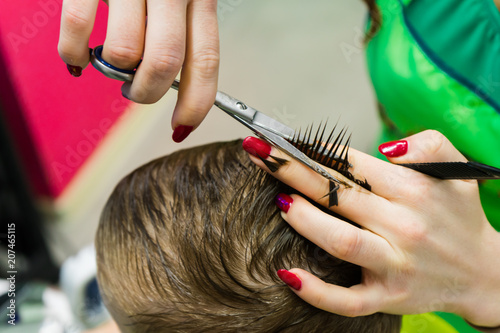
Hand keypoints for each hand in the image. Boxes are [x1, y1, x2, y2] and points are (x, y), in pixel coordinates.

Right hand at [58, 0, 218, 141]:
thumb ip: (183, 35)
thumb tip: (177, 90)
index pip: (205, 61)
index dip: (195, 103)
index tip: (180, 127)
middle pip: (165, 63)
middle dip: (147, 92)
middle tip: (135, 90)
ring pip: (123, 51)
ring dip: (113, 71)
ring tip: (110, 62)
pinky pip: (77, 26)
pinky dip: (73, 53)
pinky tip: (77, 57)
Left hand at [242, 130, 499, 328]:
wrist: (484, 273)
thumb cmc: (459, 216)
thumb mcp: (457, 170)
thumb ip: (428, 143)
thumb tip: (385, 148)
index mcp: (413, 190)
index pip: (352, 163)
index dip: (314, 148)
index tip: (283, 139)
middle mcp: (403, 226)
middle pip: (338, 195)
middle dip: (293, 172)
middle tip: (259, 154)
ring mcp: (394, 265)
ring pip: (340, 241)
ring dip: (304, 220)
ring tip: (279, 201)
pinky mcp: (387, 297)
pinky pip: (346, 299)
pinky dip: (315, 290)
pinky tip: (286, 274)